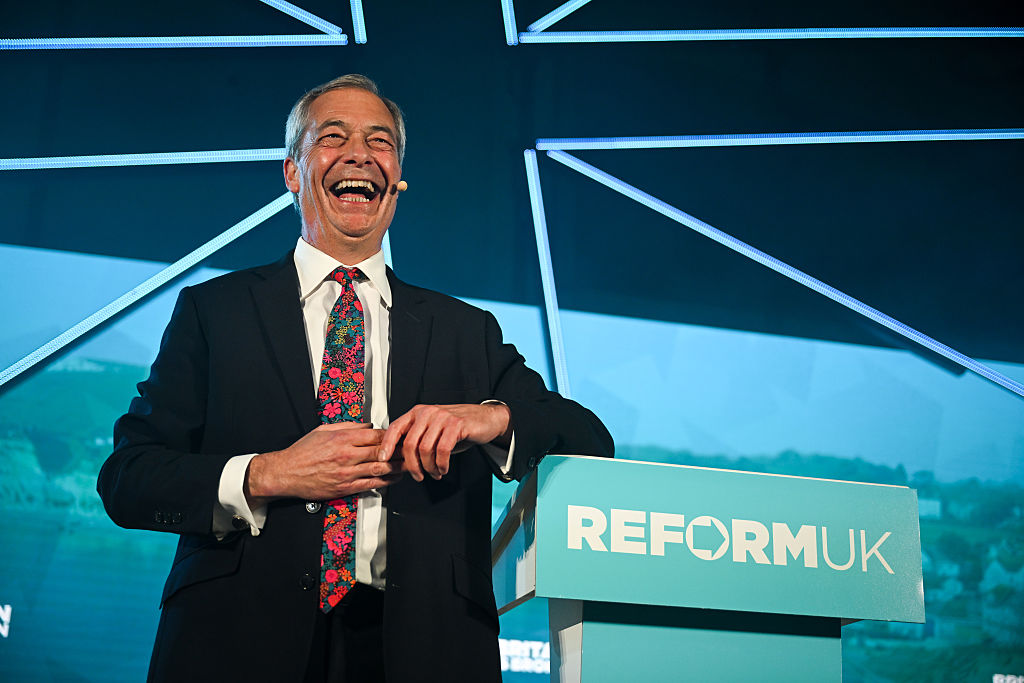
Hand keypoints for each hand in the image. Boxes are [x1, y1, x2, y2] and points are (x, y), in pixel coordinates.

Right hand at [245, 422, 401, 505]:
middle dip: (399, 451)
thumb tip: (367, 425)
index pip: (377, 435)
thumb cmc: (302, 452)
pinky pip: (371, 484)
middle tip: (410, 450)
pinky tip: (393, 479)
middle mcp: (347, 455)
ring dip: (397, 467)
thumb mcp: (324, 429)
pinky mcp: (345, 487)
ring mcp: (347, 472)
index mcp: (343, 438)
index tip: (400, 436)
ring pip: (380, 469)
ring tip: (407, 465)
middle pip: (383, 451)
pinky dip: (385, 482)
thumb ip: (348, 426)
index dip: (393, 435)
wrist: (286, 473)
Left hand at [377, 403, 511, 481]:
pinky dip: (441, 464)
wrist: (485, 419)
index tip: (383, 459)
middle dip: (412, 465)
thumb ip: (416, 439)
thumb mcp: (433, 430)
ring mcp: (442, 417)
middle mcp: (428, 412)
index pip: (395, 428)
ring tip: (434, 473)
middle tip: (418, 476)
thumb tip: (399, 459)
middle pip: (410, 443)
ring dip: (429, 467)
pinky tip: (443, 468)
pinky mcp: (456, 425)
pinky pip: (442, 450)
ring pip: (425, 449)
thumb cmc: (458, 427)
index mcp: (418, 412)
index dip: (387, 445)